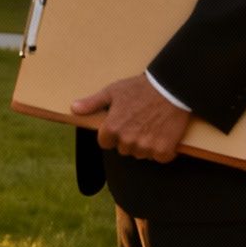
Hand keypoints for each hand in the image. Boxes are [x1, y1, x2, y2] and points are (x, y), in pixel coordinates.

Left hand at [72, 74, 189, 162]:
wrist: (171, 88)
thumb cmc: (140, 88)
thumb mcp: (113, 91)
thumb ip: (92, 103)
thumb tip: (74, 108)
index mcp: (112, 128)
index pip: (105, 143)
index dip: (112, 134)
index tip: (122, 124)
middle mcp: (127, 140)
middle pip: (123, 150)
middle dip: (129, 139)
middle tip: (139, 122)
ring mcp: (146, 146)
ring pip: (141, 154)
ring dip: (145, 145)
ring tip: (152, 126)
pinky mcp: (164, 150)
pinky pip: (160, 157)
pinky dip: (163, 150)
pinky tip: (164, 134)